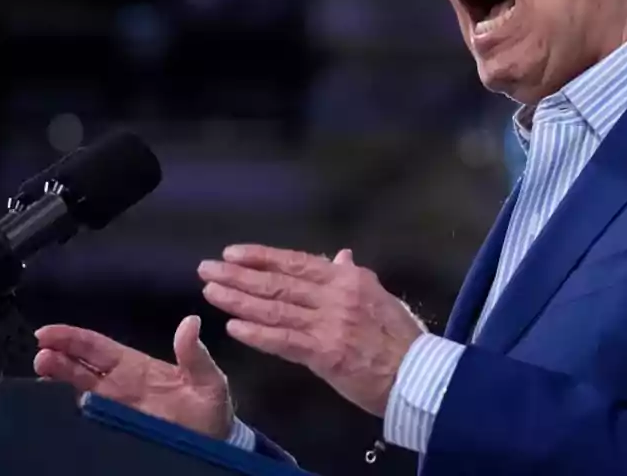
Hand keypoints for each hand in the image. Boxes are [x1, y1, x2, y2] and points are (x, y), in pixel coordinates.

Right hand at [33, 315, 233, 438]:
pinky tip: (52, 406)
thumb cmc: (209, 408)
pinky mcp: (114, 429)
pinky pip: (86, 418)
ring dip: (58, 379)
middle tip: (41, 352)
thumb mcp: (209, 379)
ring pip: (77, 390)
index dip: (73, 338)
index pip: (98, 347)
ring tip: (42, 369)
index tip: (49, 333)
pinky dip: (67, 411)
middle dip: (59, 357)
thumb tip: (191, 322)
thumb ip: (196, 354)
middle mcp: (118, 385)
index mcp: (136, 366)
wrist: (214, 444)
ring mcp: (114, 408)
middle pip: (80, 367)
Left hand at [199, 246, 424, 417]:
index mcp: (349, 278)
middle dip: (239, 275)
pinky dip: (257, 333)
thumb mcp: (380, 296)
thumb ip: (354, 276)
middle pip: (278, 281)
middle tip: (207, 269)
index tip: (233, 253)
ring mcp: (329, 323)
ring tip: (211, 291)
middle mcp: (335, 295)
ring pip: (275, 307)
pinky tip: (234, 326)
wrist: (419, 374)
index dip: (262, 256)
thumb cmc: (401, 337)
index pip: (297, 261)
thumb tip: (340, 256)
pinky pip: (284, 340)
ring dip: (239, 299)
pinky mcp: (324, 353)